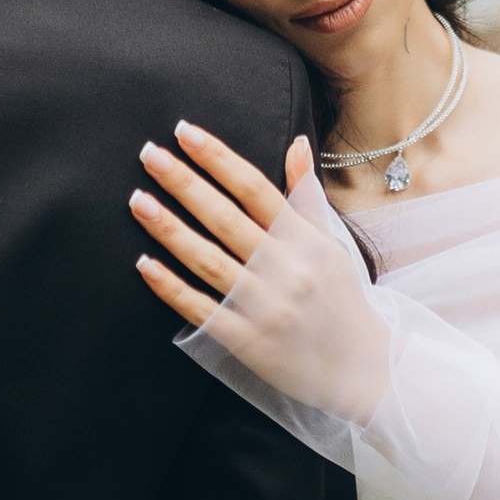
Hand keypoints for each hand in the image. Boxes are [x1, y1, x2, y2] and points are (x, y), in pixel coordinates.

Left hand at [131, 122, 390, 419]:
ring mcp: (265, 306)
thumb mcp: (331, 243)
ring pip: (208, 259)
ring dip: (170, 229)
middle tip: (149, 155)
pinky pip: (202, 309)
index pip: (254, 188)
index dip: (218, 158)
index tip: (184, 132)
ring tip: (138, 200)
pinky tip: (144, 264)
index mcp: (304, 241)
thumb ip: (305, 196)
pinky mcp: (247, 340)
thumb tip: (297, 142)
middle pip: (226, 218)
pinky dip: (171, 287)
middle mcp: (285, 269)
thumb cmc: (341, 299)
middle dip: (185, 183)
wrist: (361, 368)